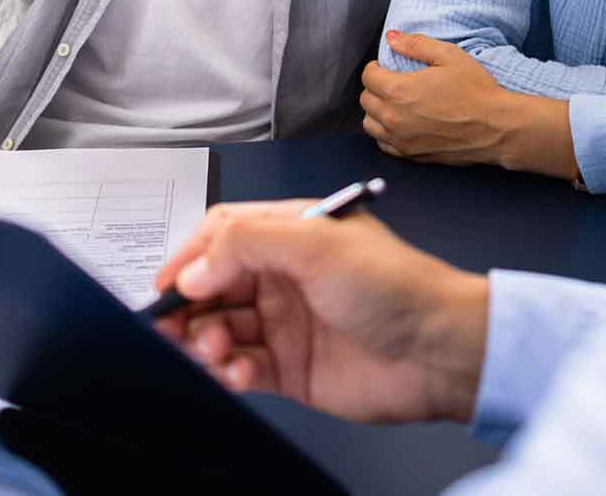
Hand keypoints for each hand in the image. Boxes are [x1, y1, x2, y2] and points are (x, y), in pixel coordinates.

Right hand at [151, 201, 488, 424]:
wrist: (439, 351)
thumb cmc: (397, 286)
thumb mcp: (317, 244)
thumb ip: (247, 245)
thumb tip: (194, 269)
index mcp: (292, 233)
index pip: (223, 235)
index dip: (190, 258)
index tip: (166, 285)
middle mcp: (285, 275)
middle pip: (213, 285)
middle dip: (188, 306)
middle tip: (172, 326)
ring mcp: (286, 322)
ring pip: (220, 328)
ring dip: (205, 340)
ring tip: (214, 350)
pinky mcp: (291, 368)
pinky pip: (240, 367)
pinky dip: (228, 371)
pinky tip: (237, 372)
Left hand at [361, 32, 575, 177]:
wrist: (497, 127)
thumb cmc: (476, 90)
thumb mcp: (450, 56)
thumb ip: (416, 44)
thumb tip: (392, 38)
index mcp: (399, 90)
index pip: (369, 77)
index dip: (375, 67)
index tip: (385, 66)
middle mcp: (393, 117)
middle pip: (366, 100)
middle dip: (375, 87)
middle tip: (391, 81)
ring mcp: (401, 139)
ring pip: (370, 124)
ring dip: (376, 111)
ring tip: (393, 103)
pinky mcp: (411, 155)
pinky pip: (384, 144)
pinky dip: (386, 132)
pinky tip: (401, 123)